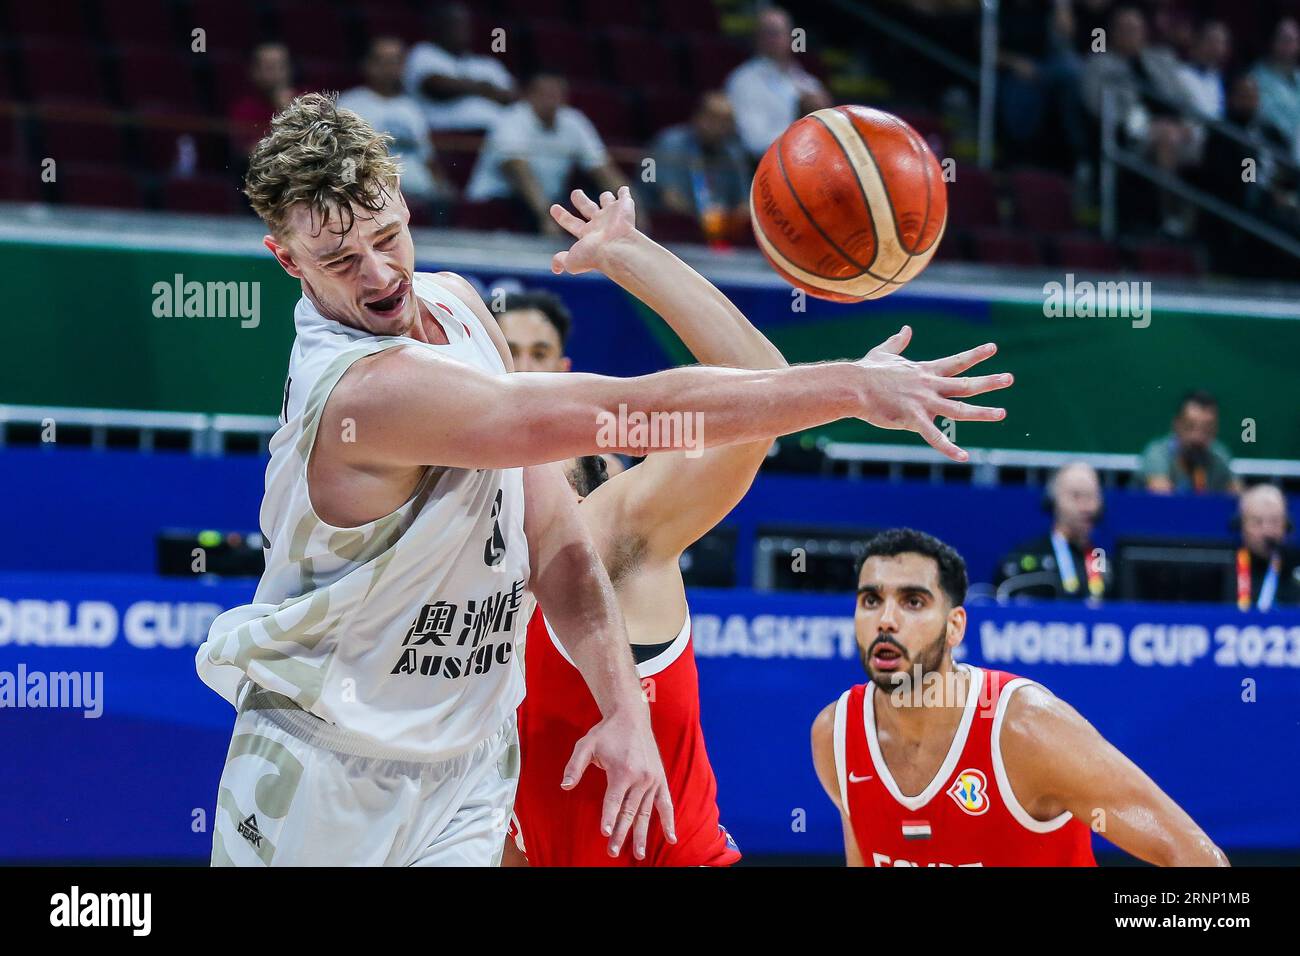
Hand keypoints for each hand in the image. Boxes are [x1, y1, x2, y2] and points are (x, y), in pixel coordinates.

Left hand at [549, 186, 638, 275]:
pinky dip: (624, 194)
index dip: (562, 216)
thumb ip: (561, 260)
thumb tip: (555, 269)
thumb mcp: (572, 261)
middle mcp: (600, 225)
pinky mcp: (624, 209)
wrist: (616, 250)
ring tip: (606, 195)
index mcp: (587, 235)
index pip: (572, 223)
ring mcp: (612, 217)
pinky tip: (624, 190)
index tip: (553, 208)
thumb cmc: (595, 256)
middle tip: (575, 193)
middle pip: (588, 208)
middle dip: (580, 200)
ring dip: (606, 198)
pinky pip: (625, 198)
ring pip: (607, 202)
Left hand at [562, 707, 675, 858]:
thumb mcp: (586, 745)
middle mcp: (641, 778)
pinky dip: (669, 821)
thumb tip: (565, 786)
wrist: (632, 716)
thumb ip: (575, 766)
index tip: (606, 834)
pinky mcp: (661, 779)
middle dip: (621, 833)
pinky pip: (666, 804)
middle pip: (629, 812)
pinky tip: (671, 839)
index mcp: (622, 771)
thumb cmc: (606, 732)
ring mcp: (653, 780)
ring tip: (638, 854)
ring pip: (646, 813)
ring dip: (641, 834)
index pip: (614, 801)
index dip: (609, 818)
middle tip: (612, 851)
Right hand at [855, 326, 1012, 461]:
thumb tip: (906, 329)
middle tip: (1009, 378)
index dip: (975, 355)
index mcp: (924, 371)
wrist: (853, 386)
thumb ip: (899, 342)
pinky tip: (963, 457)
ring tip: (1001, 413)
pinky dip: (949, 448)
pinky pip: (935, 436)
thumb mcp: (885, 352)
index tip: (993, 348)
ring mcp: (924, 403)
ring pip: (959, 408)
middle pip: (965, 384)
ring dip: (982, 412)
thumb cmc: (866, 371)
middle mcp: (929, 386)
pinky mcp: (913, 419)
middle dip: (989, 381)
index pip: (956, 362)